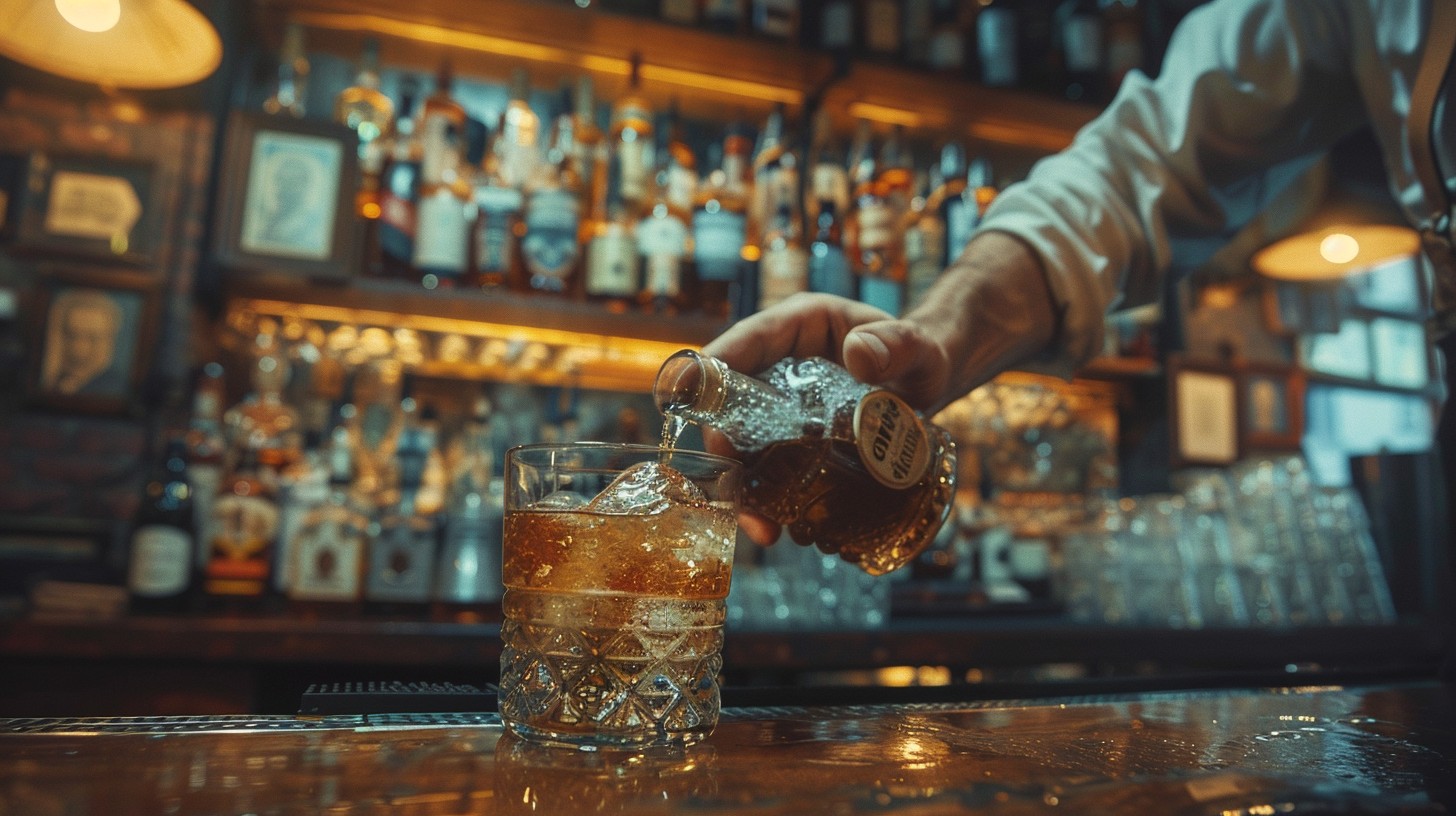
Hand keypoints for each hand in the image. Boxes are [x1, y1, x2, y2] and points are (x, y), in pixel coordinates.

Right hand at [701, 294, 953, 545]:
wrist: (934, 382)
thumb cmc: (923, 351)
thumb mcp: (917, 345)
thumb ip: (897, 344)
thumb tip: (858, 354)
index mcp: (794, 328)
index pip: (738, 347)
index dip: (706, 378)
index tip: (684, 406)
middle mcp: (777, 367)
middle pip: (728, 406)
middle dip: (724, 453)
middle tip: (736, 496)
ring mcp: (782, 407)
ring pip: (744, 446)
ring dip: (745, 489)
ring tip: (766, 530)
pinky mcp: (795, 440)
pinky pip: (769, 468)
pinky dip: (771, 499)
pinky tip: (786, 528)